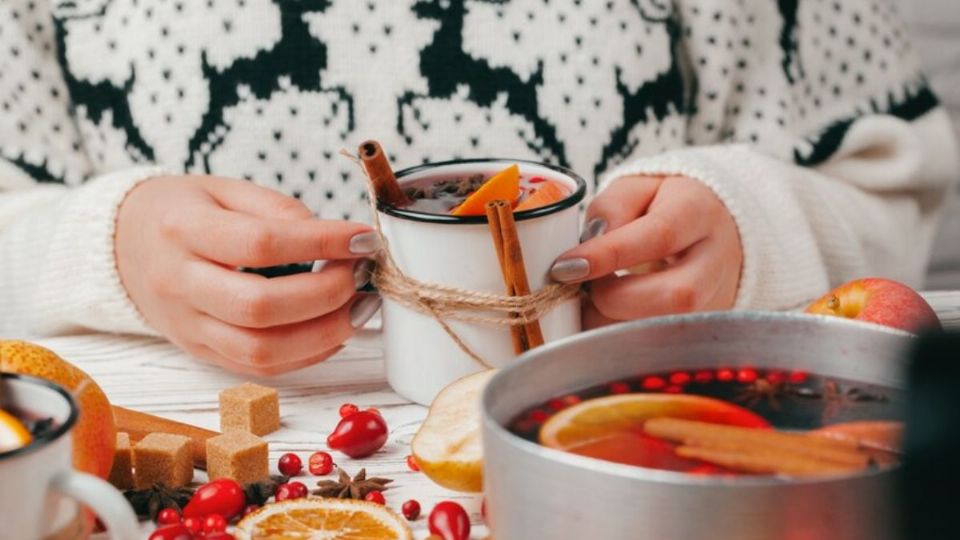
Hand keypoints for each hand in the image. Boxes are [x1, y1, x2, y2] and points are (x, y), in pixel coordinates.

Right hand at [115, 175, 381, 374]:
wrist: (123, 245)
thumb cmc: (184, 212)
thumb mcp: (224, 190)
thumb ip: (277, 210)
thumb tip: (336, 240)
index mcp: (182, 230)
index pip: (260, 244)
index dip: (321, 243)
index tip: (364, 239)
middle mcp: (179, 284)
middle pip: (259, 307)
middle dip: (327, 294)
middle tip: (363, 274)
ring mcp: (188, 327)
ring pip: (260, 351)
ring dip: (324, 334)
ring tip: (359, 307)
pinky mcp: (201, 353)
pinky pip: (259, 368)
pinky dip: (307, 354)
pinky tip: (334, 330)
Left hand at [548, 175, 741, 326]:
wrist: (712, 231)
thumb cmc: (666, 208)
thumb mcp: (637, 188)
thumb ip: (612, 207)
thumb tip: (591, 243)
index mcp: (699, 212)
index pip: (659, 236)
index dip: (607, 255)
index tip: (564, 268)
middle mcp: (716, 261)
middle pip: (675, 295)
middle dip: (612, 299)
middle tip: (579, 288)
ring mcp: (715, 301)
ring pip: (666, 328)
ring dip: (611, 324)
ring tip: (585, 305)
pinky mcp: (701, 329)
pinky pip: (657, 343)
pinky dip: (619, 337)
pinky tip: (600, 320)